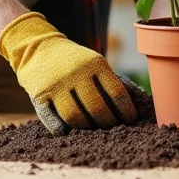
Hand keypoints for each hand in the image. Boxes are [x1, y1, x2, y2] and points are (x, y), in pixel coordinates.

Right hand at [0, 12, 137, 134]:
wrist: (37, 47)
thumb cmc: (75, 61)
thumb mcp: (96, 64)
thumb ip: (115, 81)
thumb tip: (140, 98)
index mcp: (95, 64)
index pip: (117, 93)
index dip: (126, 111)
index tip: (131, 120)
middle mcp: (76, 74)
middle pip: (97, 108)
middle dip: (108, 123)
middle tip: (112, 128)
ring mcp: (56, 85)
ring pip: (76, 118)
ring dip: (87, 128)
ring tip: (93, 129)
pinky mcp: (39, 96)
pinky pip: (54, 122)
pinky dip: (64, 130)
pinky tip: (70, 131)